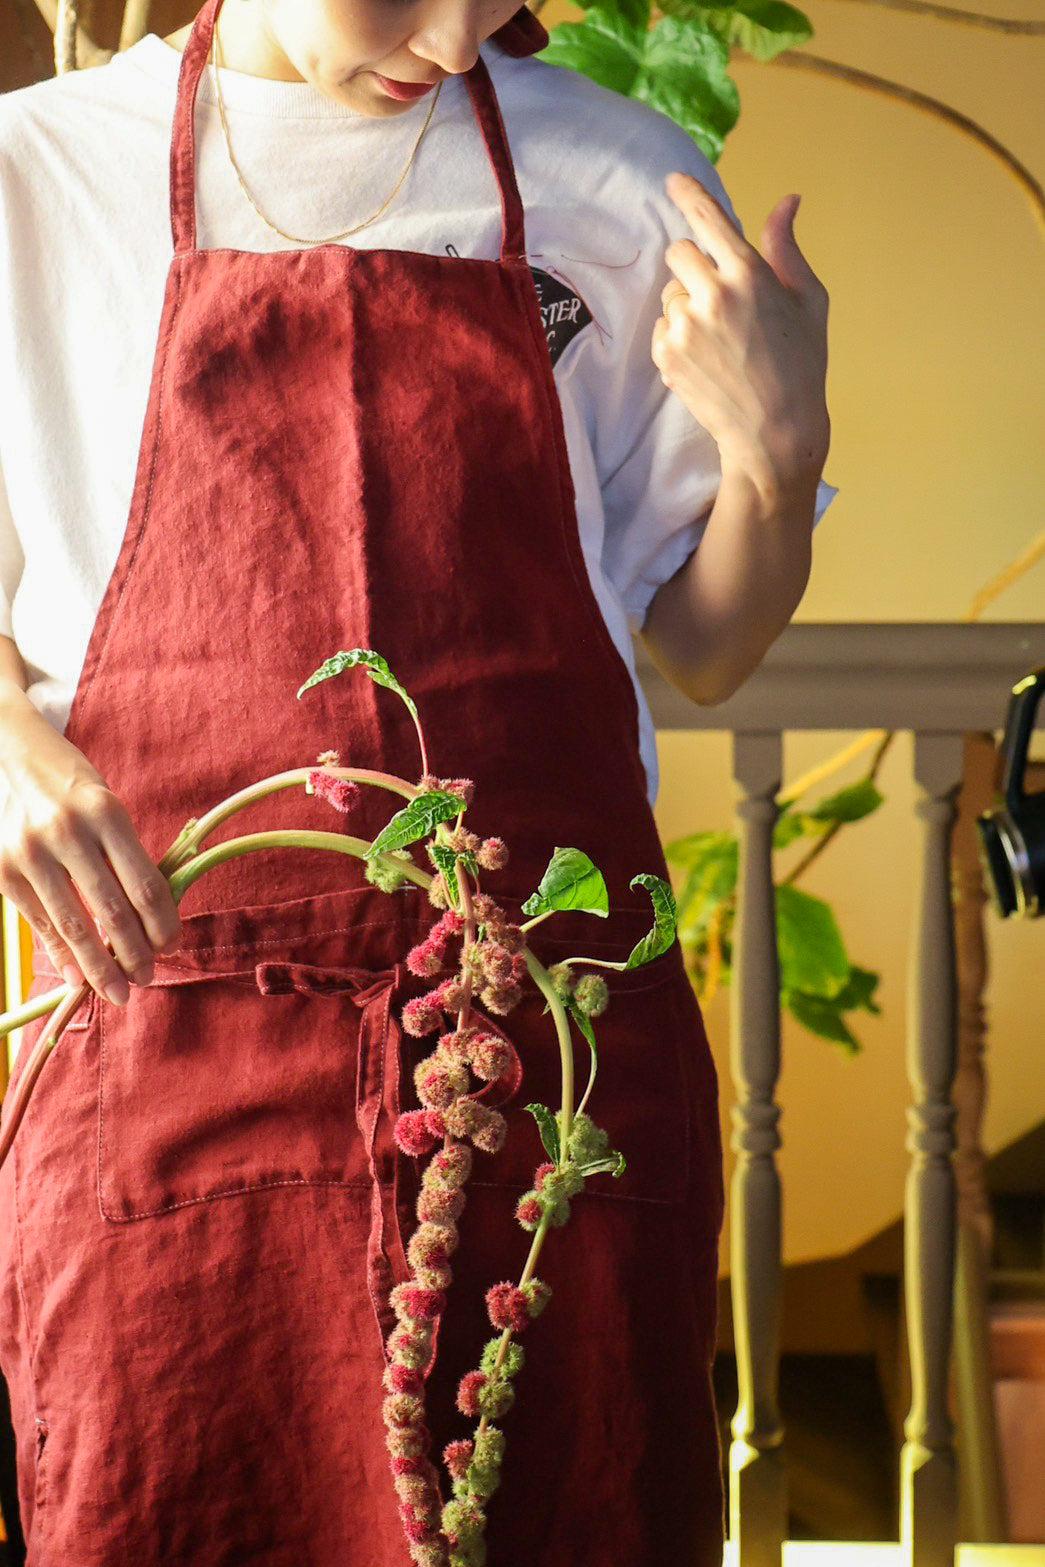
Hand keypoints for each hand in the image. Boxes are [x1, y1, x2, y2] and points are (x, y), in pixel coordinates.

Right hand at [0, 700, 181, 1003]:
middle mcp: (67, 832)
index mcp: (105, 811)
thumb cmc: (64, 780)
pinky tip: (78, 976)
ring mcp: (29, 853)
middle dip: (135, 954)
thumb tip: (149, 915)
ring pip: (74, 926)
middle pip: (113, 911)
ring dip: (100, 967)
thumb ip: (122, 853)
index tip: (173, 946)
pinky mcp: (1, 870)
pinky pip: (39, 922)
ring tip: (120, 991)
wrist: (3, 749)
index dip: (163, 923)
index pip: (144, 883)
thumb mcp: (103, 802)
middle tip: (148, 979)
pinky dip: (62, 954)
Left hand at [651, 174, 830, 505]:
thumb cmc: (802, 365)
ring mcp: (683, 327)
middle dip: (695, 265)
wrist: (775, 433)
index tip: (673, 180)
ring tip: (722, 338)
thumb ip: (786, 248)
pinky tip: (708, 358)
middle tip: (721, 295)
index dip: (689, 195)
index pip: (708, 220)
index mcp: (749, 274)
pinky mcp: (665, 355)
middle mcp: (712, 295)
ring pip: (670, 293)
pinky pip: (661, 326)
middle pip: (679, 252)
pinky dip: (678, 335)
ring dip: (687, 304)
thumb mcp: (808, 301)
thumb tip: (786, 200)